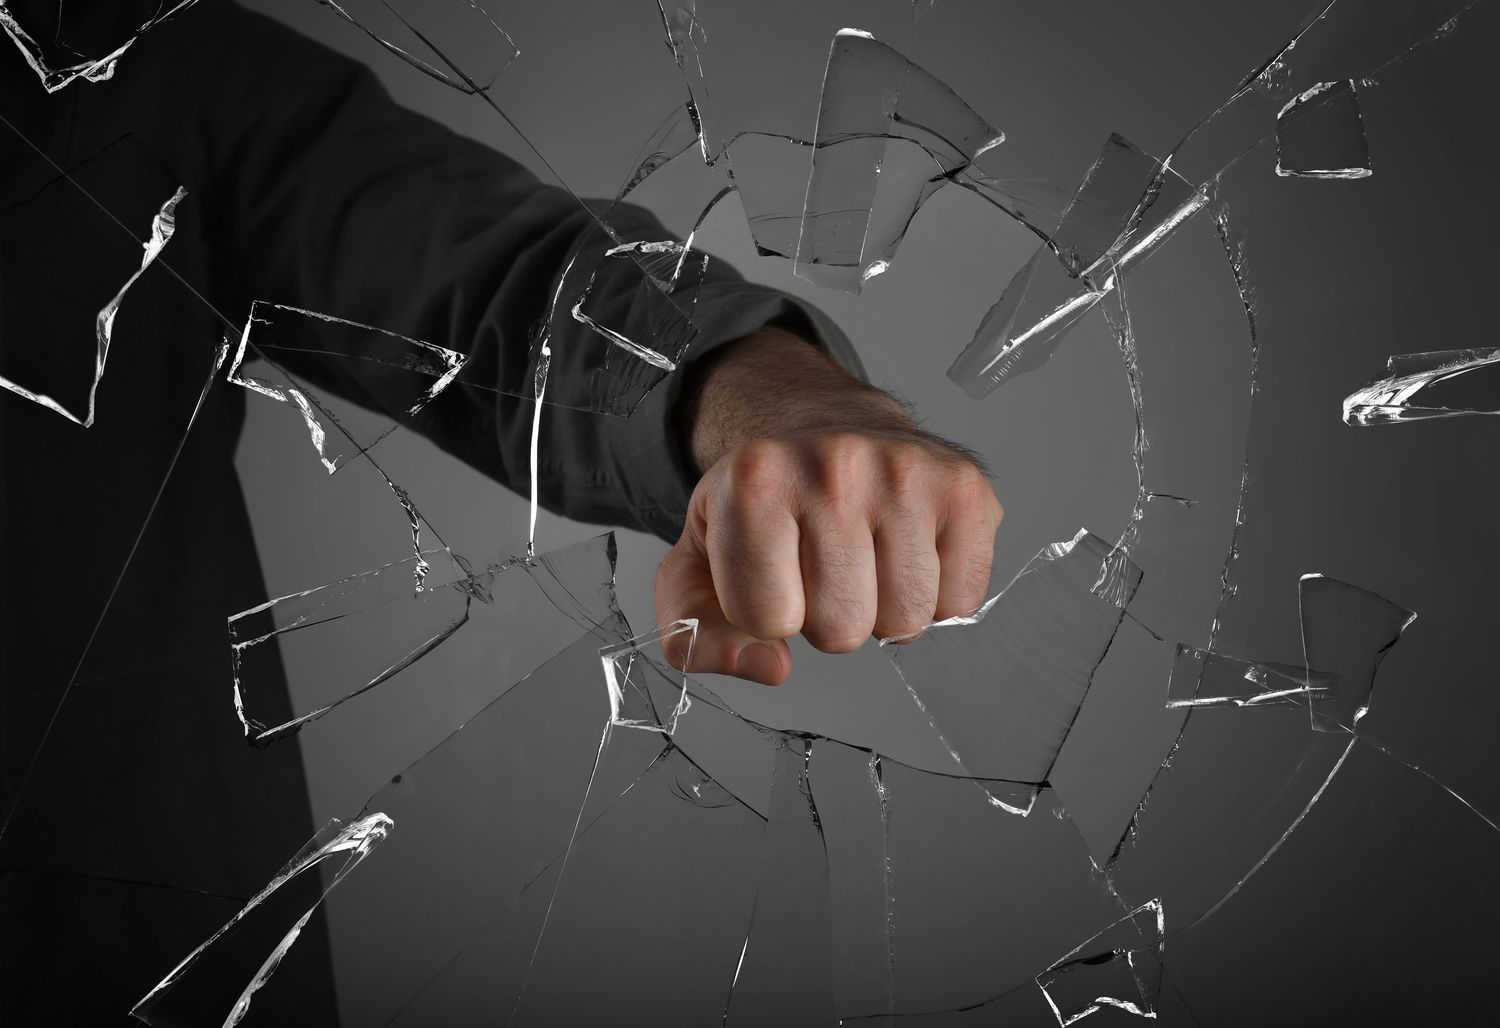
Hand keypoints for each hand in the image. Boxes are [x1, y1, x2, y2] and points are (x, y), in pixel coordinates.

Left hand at [655, 326, 1002, 683]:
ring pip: (905, 620)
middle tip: (821, 564)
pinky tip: (908, 551)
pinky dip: (936, 596)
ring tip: (864, 557)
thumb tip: (771, 668)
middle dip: (827, 617)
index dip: (767, 611)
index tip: (770, 568)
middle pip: (841, 628)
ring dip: (882, 609)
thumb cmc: (761, 505)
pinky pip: (960, 601)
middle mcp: (833, 464)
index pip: (766, 619)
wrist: (822, 430)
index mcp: (754, 480)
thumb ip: (695, 634)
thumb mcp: (697, 564)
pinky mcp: (962, 485)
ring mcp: (905, 470)